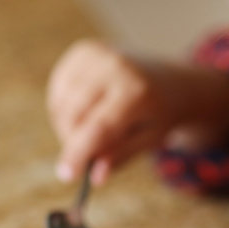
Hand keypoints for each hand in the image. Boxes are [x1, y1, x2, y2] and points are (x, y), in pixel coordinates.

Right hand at [45, 39, 228, 184]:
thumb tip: (94, 177)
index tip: (66, 175)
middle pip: (75, 115)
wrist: (170, 80)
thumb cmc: (159, 115)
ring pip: (61, 104)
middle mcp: (115, 67)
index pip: (98, 126)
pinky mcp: (83, 50)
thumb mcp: (149, 139)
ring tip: (94, 130)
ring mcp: (96, 54)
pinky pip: (58, 90)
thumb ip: (121, 156)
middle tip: (88, 154)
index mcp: (137, 91)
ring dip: (67, 126)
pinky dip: (64, 108)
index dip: (78, 152)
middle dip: (74, 141)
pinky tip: (87, 110)